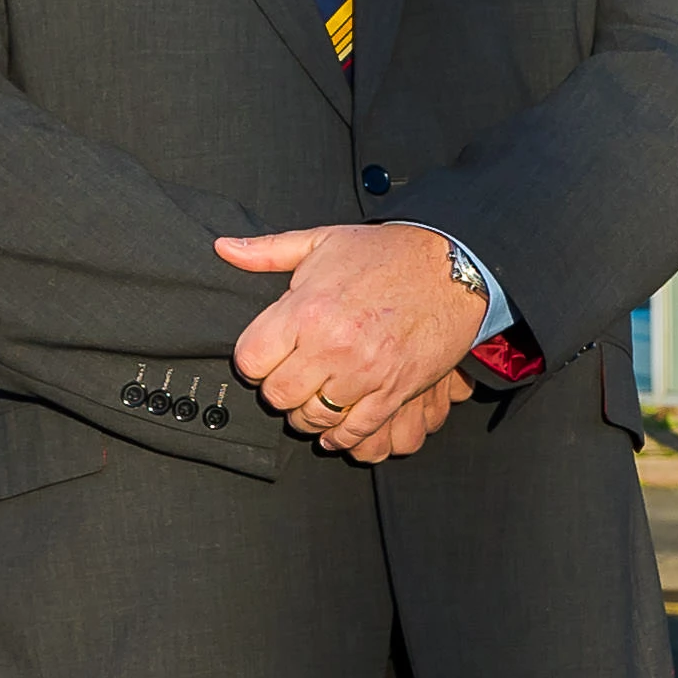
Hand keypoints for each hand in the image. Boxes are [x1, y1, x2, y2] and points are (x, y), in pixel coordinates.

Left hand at [214, 225, 484, 464]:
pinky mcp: (394, 391)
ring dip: (309, 413)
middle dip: (280, 390)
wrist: (454, 266)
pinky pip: (354, 431)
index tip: (266, 358)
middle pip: (278, 395)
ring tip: (317, 397)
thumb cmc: (388, 253)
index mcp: (307, 309)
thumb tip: (224, 249)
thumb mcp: (323, 241)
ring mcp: (364, 372)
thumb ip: (268, 251)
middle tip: (293, 378)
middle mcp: (331, 344)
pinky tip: (336, 427)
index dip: (254, 362)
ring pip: (312, 418)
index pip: (250, 361)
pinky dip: (340, 436)